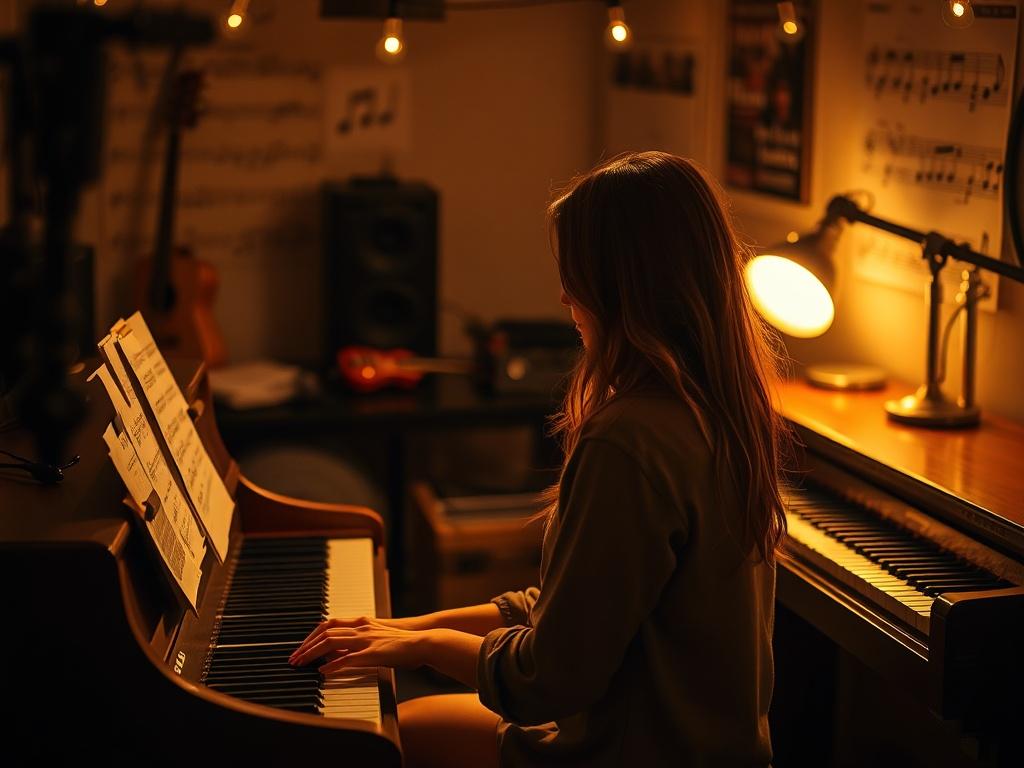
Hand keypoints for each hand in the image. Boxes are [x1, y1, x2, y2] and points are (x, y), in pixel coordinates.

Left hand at [289, 616, 429, 673]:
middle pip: (325, 632)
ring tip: (301, 664)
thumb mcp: (377, 638)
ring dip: (312, 653)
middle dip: (306, 645)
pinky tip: (322, 672)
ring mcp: (366, 639)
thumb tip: (340, 654)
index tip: (301, 647)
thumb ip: (358, 642)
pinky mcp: (373, 653)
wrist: (424, 640)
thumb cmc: (403, 642)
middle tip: (294, 658)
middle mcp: (361, 627)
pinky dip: (332, 665)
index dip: (312, 636)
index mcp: (362, 622)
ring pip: (331, 642)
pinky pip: (347, 658)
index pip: (328, 624)